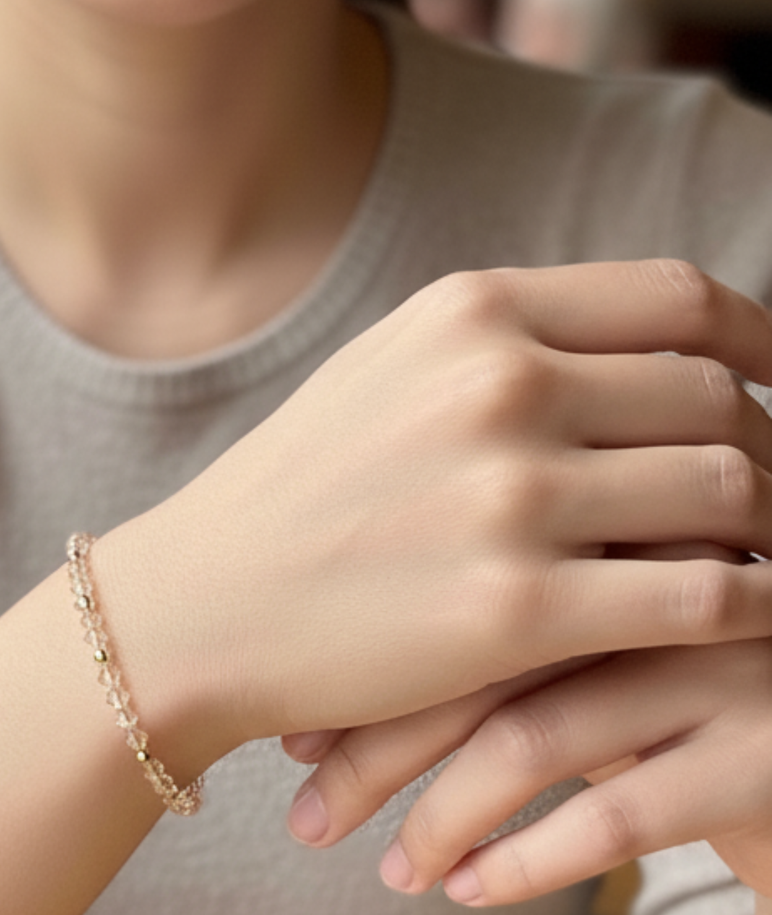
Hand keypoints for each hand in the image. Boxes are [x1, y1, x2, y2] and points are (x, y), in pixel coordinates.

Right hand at [100, 261, 771, 768]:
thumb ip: (503, 346)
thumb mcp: (385, 375)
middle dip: (769, 447)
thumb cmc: (294, 496)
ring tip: (760, 554)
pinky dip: (756, 605)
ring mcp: (507, 495)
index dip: (762, 340)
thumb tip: (643, 352)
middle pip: (715, 395)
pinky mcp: (515, 608)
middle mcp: (496, 385)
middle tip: (770, 495)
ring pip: (729, 490)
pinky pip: (704, 596)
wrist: (199, 606)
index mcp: (469, 313)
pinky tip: (750, 615)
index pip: (679, 298)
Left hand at [284, 544, 771, 902]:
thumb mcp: (568, 645)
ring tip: (387, 872)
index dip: (351, 668)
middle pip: (471, 652)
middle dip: (371, 745)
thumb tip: (297, 708)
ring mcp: (720, 656)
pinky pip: (622, 814)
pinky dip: (527, 861)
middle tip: (304, 814)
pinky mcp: (769, 751)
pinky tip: (463, 892)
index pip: (437, 583)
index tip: (288, 737)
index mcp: (594, 522)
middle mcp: (657, 573)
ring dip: (438, 818)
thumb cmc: (662, 687)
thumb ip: (471, 638)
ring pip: (534, 735)